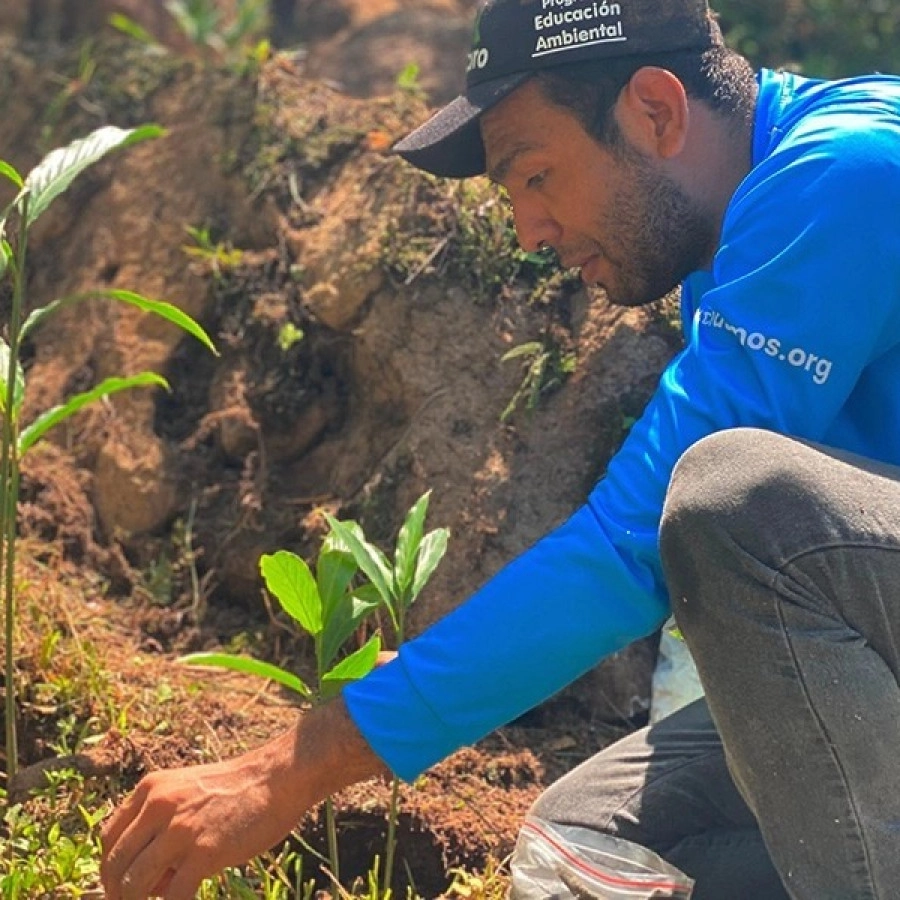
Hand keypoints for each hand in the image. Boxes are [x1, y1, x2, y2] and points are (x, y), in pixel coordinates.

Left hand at [100, 699, 384, 899]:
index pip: (109, 838)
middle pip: (115, 865)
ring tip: (164, 896)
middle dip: (119, 892)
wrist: (278, 777)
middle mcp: (159, 806)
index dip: (110, 868)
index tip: (121, 884)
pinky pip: (172, 897)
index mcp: (152, 789)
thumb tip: (142, 872)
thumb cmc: (238, 788)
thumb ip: (161, 819)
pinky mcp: (204, 852)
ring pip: (134, 885)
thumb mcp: (188, 790)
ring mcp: (180, 830)